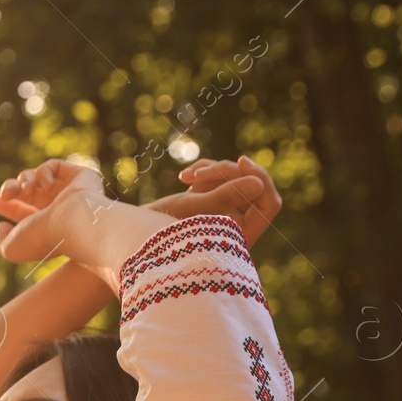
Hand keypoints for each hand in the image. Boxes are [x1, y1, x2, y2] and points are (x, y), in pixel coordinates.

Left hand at [0, 158, 105, 264]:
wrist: (71, 224)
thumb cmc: (42, 240)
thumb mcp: (12, 249)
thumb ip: (1, 241)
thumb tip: (2, 226)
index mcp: (46, 228)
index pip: (23, 212)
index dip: (6, 205)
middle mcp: (59, 210)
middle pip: (28, 192)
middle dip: (12, 188)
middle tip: (6, 193)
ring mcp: (70, 193)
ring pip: (37, 178)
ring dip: (25, 181)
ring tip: (27, 190)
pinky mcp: (80, 177)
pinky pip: (54, 166)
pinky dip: (43, 172)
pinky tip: (45, 185)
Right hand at [145, 155, 281, 246]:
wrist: (133, 234)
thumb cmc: (159, 230)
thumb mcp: (193, 210)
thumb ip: (228, 196)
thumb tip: (259, 182)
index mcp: (239, 238)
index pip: (268, 205)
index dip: (259, 180)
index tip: (241, 162)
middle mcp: (237, 227)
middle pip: (251, 185)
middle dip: (226, 173)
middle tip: (198, 173)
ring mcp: (225, 213)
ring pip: (233, 177)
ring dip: (211, 171)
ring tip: (185, 177)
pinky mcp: (212, 202)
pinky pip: (219, 178)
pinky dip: (204, 172)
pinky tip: (184, 177)